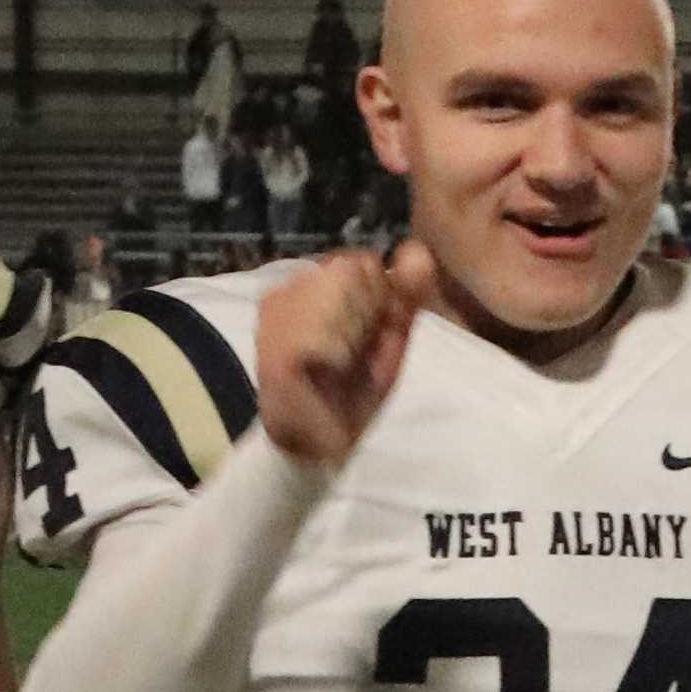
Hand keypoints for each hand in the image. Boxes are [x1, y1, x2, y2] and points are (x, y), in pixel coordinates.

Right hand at [254, 242, 436, 465]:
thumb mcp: (391, 336)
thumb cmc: (355, 387)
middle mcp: (290, 286)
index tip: (371, 332)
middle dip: (366, 314)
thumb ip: (407, 293)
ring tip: (338, 362)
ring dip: (351, 335)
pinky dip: (337, 353)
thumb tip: (417, 248)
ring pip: (335, 296)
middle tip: (352, 351)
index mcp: (319, 282)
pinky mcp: (272, 342)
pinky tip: (327, 369)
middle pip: (348, 270)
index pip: (363, 261)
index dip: (379, 298)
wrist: (321, 443)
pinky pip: (321, 329)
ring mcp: (277, 313)